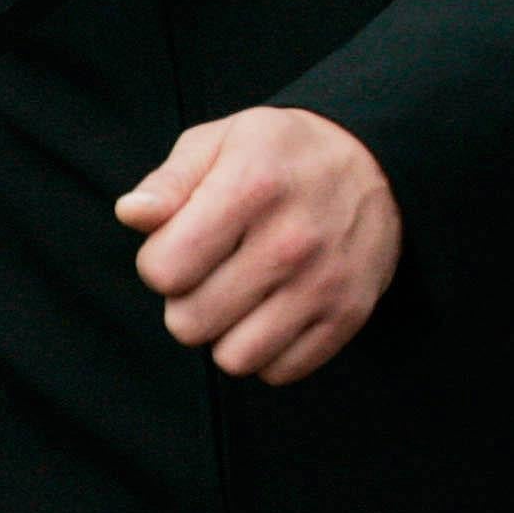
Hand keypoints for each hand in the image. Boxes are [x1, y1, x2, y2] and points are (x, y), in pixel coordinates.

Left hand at [115, 107, 401, 384]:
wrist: (381, 161)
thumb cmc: (282, 155)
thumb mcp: (223, 141)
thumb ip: (169, 181)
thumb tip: (132, 214)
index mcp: (253, 187)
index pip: (163, 271)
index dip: (160, 261)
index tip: (186, 241)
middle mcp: (293, 239)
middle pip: (189, 322)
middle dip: (189, 300)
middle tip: (216, 270)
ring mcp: (326, 281)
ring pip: (234, 358)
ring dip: (228, 333)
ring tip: (245, 295)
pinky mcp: (350, 313)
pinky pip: (281, 371)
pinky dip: (270, 351)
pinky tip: (277, 311)